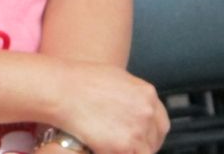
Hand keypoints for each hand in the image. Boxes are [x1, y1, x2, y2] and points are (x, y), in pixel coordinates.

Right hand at [47, 61, 168, 153]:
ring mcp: (137, 132)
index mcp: (146, 94)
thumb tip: (133, 109)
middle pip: (155, 140)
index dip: (152, 133)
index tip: (144, 138)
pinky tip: (104, 149)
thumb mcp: (115, 78)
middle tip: (127, 146)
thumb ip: (131, 95)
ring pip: (144, 152)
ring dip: (131, 151)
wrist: (62, 90)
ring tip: (114, 147)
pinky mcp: (122, 148)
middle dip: (143, 145)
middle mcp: (146, 113)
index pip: (161, 123)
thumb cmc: (80, 81)